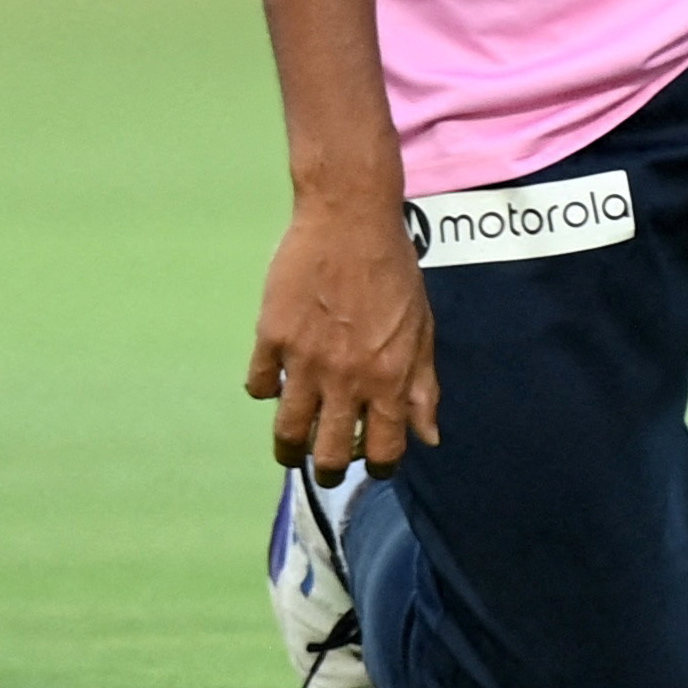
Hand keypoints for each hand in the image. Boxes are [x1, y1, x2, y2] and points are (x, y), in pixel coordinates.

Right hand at [246, 195, 440, 479]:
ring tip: (292, 444)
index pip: (382, 451)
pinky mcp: (272, 337)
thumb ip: (422, 387)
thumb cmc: (394, 270)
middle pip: (328, 455)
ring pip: (287, 432)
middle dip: (327, 469)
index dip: (377, 465)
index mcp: (388, 378)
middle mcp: (346, 378)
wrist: (351, 217)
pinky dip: (267, 389)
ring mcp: (305, 360)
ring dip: (289, 446)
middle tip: (324, 463)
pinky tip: (278, 379)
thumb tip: (428, 438)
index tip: (371, 459)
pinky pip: (259, 386)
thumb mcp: (422, 328)